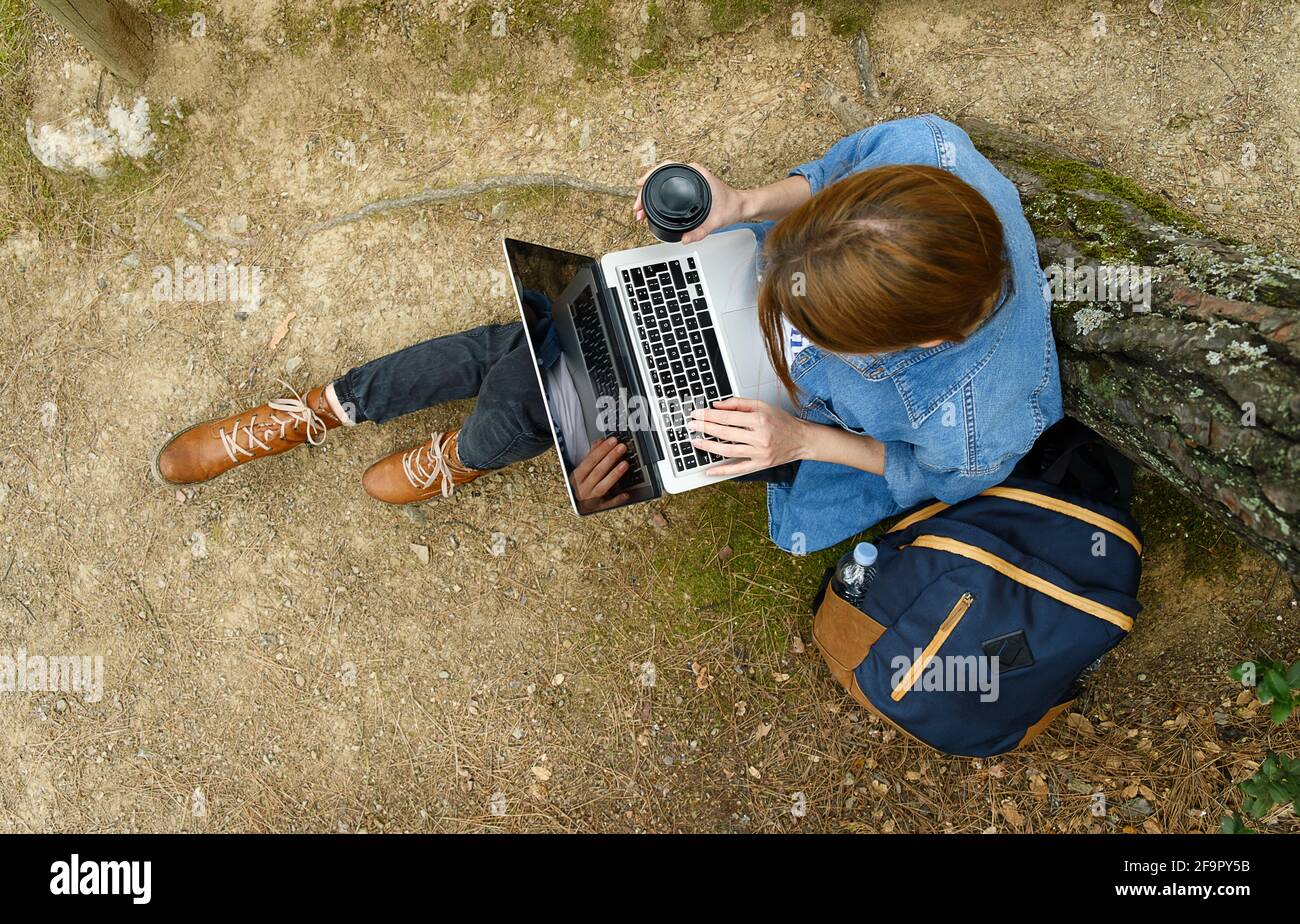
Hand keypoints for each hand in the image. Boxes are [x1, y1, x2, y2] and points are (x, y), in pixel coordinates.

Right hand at [571, 436, 631, 512]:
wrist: (577, 505)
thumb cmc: (580, 485)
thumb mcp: (581, 470)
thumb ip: (591, 456)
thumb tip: (600, 442)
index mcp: (577, 476)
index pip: (590, 460)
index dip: (602, 450)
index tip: (612, 441)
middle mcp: (582, 487)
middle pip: (598, 471)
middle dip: (610, 458)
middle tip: (621, 448)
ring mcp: (590, 499)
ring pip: (603, 486)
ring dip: (614, 475)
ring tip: (625, 464)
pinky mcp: (599, 508)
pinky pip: (609, 504)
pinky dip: (617, 499)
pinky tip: (626, 493)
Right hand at [633, 161, 747, 244]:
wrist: (740, 205)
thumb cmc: (731, 206)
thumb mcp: (716, 221)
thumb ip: (701, 232)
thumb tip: (685, 239)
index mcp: (696, 174)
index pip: (666, 167)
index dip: (650, 175)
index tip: (640, 184)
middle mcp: (691, 173)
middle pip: (659, 175)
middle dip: (644, 191)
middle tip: (637, 208)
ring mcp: (688, 179)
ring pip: (661, 181)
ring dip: (648, 193)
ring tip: (640, 209)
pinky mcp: (687, 186)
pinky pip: (667, 185)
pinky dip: (656, 194)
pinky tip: (649, 204)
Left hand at [687, 397, 808, 476]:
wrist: (801, 439)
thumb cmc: (782, 421)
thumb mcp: (762, 406)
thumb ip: (738, 404)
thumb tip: (716, 405)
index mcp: (760, 419)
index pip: (728, 417)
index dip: (709, 415)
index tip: (697, 414)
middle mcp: (760, 437)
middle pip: (726, 433)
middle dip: (705, 428)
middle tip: (691, 425)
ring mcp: (760, 453)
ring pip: (729, 451)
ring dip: (709, 447)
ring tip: (696, 442)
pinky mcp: (760, 465)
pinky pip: (738, 470)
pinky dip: (723, 471)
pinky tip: (710, 470)